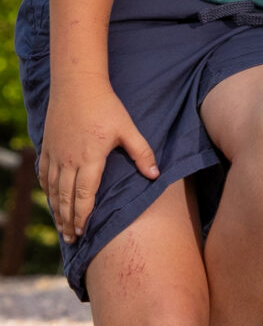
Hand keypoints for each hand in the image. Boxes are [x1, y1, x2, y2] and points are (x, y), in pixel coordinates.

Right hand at [39, 73, 159, 239]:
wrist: (77, 86)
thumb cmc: (107, 107)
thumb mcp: (129, 129)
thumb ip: (142, 153)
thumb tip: (156, 175)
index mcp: (89, 159)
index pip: (84, 195)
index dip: (82, 216)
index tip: (83, 232)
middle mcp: (68, 161)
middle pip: (65, 198)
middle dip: (67, 220)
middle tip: (70, 238)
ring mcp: (55, 155)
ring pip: (52, 189)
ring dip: (56, 210)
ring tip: (61, 226)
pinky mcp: (47, 148)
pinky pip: (44, 175)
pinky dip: (47, 191)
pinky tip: (51, 200)